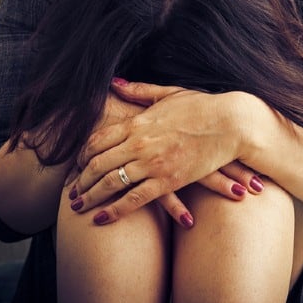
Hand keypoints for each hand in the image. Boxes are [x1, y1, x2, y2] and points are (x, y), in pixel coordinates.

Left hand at [70, 79, 263, 226]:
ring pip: (110, 184)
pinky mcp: (168, 181)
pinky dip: (114, 211)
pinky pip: (134, 200)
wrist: (231, 123)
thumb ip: (139, 91)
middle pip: (98, 164)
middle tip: (72, 192)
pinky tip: (102, 219)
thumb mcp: (169, 93)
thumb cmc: (203, 107)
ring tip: (79, 207)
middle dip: (81, 180)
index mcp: (138, 123)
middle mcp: (139, 144)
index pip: (97, 141)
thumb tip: (115, 83)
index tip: (77, 166)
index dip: (82, 156)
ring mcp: (153, 163)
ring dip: (91, 197)